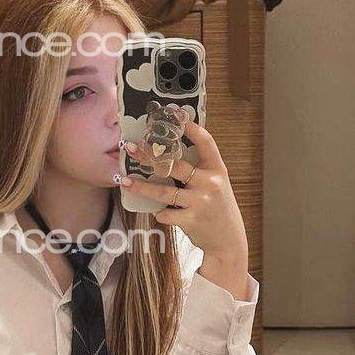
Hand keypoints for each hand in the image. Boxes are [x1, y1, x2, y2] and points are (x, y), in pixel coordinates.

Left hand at [121, 119, 247, 269]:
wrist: (228, 240)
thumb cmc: (217, 208)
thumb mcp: (216, 184)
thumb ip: (200, 169)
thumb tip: (171, 152)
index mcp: (217, 169)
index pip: (205, 141)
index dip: (190, 126)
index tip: (174, 114)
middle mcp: (209, 183)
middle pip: (175, 164)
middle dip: (150, 155)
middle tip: (131, 149)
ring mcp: (200, 201)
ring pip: (164, 191)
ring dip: (142, 187)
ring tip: (125, 180)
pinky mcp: (191, 219)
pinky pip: (167, 213)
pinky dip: (160, 213)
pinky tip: (156, 211)